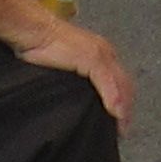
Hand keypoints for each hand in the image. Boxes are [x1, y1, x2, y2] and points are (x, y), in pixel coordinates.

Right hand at [18, 18, 132, 129]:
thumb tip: (76, 100)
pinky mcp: (92, 57)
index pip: (119, 80)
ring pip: (120, 84)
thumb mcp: (63, 67)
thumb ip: (75, 79)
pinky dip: (113, 99)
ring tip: (121, 126)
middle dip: (127, 107)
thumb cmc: (41, 48)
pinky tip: (115, 113)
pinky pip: (108, 81)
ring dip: (123, 107)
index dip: (123, 101)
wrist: (33, 32)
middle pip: (124, 83)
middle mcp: (105, 52)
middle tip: (123, 129)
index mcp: (99, 53)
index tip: (121, 120)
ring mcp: (100, 54)